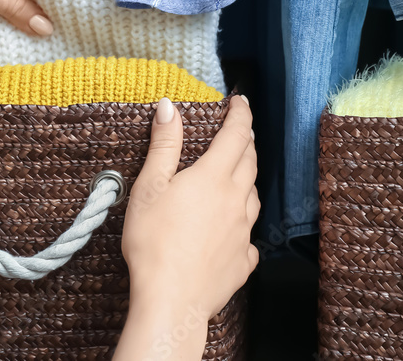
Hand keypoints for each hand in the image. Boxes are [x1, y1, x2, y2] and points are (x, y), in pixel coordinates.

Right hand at [114, 96, 258, 359]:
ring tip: (237, 174)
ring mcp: (243, 231)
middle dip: (246, 142)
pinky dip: (242, 224)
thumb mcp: (150, 187)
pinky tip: (234, 230)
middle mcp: (236, 200)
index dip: (240, 114)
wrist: (171, 301)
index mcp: (214, 177)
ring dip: (247, 178)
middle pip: (249, 161)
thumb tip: (169, 107)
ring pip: (252, 196)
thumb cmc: (153, 243)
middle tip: (239, 132)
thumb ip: (163, 145)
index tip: (240, 101)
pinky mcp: (242, 260)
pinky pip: (249, 236)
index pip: (236, 135)